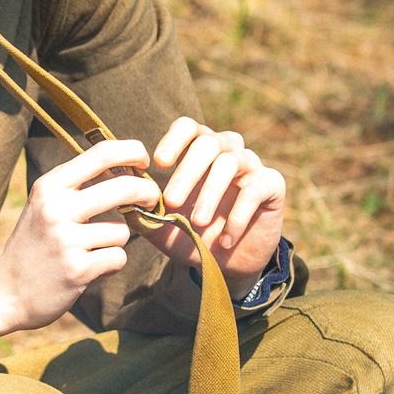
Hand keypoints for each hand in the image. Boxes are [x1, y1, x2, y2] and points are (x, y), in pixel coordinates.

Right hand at [0, 139, 159, 349]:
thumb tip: (127, 169)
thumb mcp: (45, 204)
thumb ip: (78, 186)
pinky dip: (110, 264)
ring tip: (92, 249)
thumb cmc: (33, 244)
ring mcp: (66, 240)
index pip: (102, 153)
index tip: (143, 161)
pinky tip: (89, 268)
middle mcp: (56, 208)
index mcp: (50, 186)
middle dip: (146, 193)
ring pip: (123, 231)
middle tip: (150, 199)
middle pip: (124, 188)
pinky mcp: (77, 269)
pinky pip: (117, 258)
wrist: (2, 291)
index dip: (132, 151)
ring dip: (115, 241)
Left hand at [137, 117, 285, 283]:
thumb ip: (143, 212)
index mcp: (199, 152)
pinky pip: (256, 188)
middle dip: (188, 172)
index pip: (188, 127)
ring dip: (211, 193)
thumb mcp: (164, 229)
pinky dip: (238, 215)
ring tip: (199, 224)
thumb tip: (121, 196)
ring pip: (230, 161)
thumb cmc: (193, 239)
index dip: (174, 139)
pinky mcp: (272, 185)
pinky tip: (225, 239)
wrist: (229, 266)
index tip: (159, 163)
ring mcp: (251, 166)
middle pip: (208, 142)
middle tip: (173, 202)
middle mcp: (227, 151)